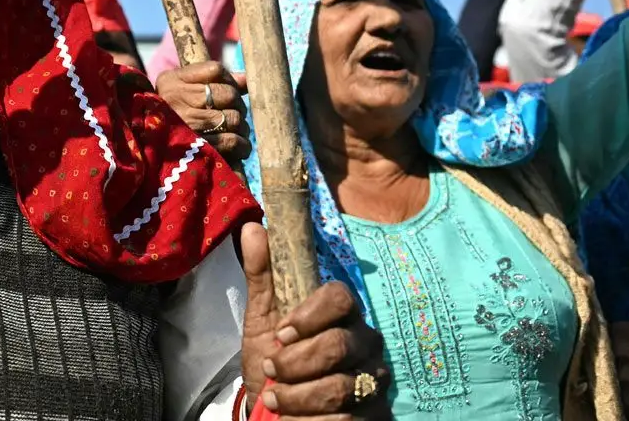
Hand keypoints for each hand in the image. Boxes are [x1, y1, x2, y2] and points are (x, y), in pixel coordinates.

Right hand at [155, 61, 249, 159]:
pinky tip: (237, 147)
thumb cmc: (170, 117)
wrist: (150, 148)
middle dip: (237, 106)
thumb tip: (245, 79)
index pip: (216, 70)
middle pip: (229, 95)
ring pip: (234, 119)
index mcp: (172, 82)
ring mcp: (188, 125)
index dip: (229, 81)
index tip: (226, 94)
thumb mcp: (180, 90)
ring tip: (233, 131)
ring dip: (241, 127)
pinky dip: (241, 146)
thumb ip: (212, 80)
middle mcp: (177, 100)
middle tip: (232, 115)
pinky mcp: (199, 148)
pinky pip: (233, 141)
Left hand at [240, 224, 390, 418]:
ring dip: (297, 397)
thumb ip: (261, 275)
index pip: (341, 297)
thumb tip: (253, 227)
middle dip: (294, 363)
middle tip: (270, 370)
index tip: (280, 333)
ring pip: (340, 387)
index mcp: (341, 314)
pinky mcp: (375, 415)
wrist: (276, 410)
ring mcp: (374, 380)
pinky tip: (290, 419)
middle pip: (337, 345)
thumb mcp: (261, 318)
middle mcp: (365, 343)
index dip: (309, 315)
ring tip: (275, 399)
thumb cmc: (273, 359)